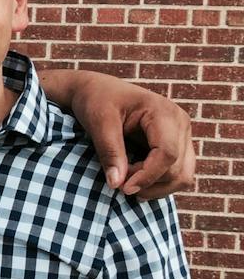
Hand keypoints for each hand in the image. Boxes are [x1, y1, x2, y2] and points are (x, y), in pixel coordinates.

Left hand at [62, 71, 194, 198]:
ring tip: (126, 185)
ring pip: (182, 175)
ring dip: (156, 187)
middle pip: (177, 168)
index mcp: (164, 112)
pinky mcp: (177, 145)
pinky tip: (135, 181)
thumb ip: (109, 152)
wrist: (97, 89)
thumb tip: (117, 184)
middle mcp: (180, 123)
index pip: (167, 154)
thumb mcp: (98, 122)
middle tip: (118, 182)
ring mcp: (182, 135)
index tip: (122, 188)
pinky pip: (177, 173)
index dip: (147, 176)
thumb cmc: (96, 100)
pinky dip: (158, 183)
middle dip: (148, 182)